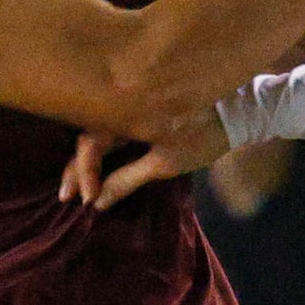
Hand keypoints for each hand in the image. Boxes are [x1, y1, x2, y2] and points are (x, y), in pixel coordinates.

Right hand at [64, 107, 230, 209]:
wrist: (238, 109)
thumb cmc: (205, 135)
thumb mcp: (166, 161)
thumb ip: (127, 179)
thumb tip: (97, 201)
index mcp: (126, 111)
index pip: (89, 142)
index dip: (84, 171)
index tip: (88, 199)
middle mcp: (122, 104)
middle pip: (87, 136)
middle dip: (75, 168)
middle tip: (65, 197)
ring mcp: (130, 106)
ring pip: (97, 132)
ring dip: (85, 159)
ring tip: (75, 186)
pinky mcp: (140, 111)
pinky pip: (112, 129)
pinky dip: (101, 149)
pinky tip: (96, 165)